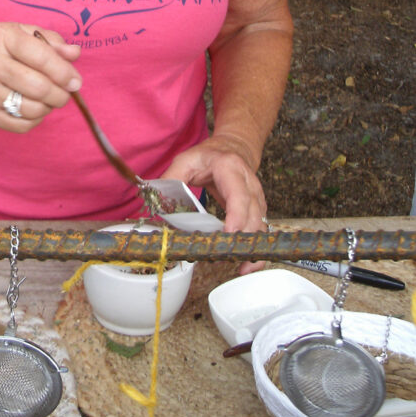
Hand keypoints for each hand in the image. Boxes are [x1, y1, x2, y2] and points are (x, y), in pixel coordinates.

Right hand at [0, 23, 81, 130]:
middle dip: (60, 94)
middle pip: (38, 87)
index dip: (63, 71)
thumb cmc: (2, 49)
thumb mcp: (24, 33)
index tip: (75, 81)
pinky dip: (35, 119)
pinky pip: (22, 125)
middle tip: (65, 93)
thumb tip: (74, 54)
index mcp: (2, 37)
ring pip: (32, 108)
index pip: (41, 56)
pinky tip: (34, 108)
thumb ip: (52, 41)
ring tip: (48, 99)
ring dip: (48, 107)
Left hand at [161, 134, 268, 273]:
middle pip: (253, 214)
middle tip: (225, 255)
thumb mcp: (185, 161)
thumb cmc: (207, 156)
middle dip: (242, 237)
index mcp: (230, 168)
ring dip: (250, 246)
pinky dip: (255, 247)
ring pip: (261, 224)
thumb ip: (170, 179)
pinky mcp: (259, 209)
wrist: (231, 149)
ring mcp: (257, 197)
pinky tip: (247, 265)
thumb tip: (156, 202)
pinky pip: (261, 230)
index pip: (238, 194)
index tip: (229, 233)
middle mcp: (249, 183)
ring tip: (238, 267)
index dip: (237, 215)